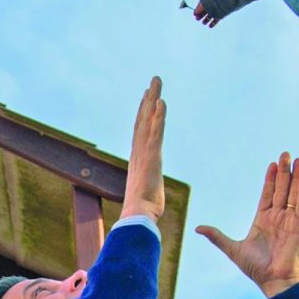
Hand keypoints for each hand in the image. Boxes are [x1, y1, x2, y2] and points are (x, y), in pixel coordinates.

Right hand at [122, 76, 166, 221]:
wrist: (137, 216)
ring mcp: (144, 153)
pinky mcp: (152, 157)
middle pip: (143, 120)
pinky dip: (158, 117)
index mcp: (138, 160)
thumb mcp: (147, 198)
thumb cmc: (142, 212)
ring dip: (153, 100)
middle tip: (153, 82)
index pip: (141, 131)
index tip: (147, 99)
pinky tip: (161, 102)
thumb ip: (147, 194)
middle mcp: (138, 152)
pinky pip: (156, 132)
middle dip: (148, 100)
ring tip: (156, 82)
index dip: (144, 114)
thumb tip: (148, 207)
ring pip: (148, 121)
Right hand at [193, 2, 219, 26]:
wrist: (222, 1)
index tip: (195, 15)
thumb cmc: (212, 0)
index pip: (201, 7)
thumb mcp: (202, 4)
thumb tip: (195, 13)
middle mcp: (212, 5)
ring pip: (211, 16)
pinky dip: (213, 23)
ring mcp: (216, 10)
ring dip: (206, 20)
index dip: (198, 11)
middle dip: (201, 16)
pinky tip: (210, 26)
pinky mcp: (221, 14)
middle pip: (205, 11)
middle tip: (197, 19)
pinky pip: (216, 19)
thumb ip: (198, 9)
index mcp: (207, 1)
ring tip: (204, 23)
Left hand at [196, 152, 298, 298]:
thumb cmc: (256, 268)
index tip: (272, 164)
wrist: (274, 280)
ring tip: (297, 159)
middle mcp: (279, 217)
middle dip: (283, 172)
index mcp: (264, 219)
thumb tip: (197, 227)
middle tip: (284, 154)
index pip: (268, 194)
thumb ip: (217, 236)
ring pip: (294, 193)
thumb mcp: (232, 249)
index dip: (270, 179)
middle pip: (282, 189)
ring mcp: (291, 220)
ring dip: (296, 176)